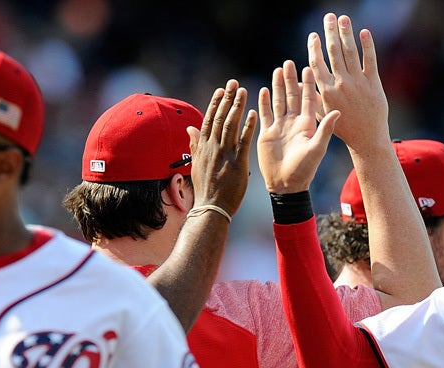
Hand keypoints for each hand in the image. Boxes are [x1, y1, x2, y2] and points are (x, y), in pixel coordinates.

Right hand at [187, 79, 256, 216]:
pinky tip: (254, 113)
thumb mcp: (196, 164)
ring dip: (237, 106)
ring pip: (230, 124)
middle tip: (234, 83)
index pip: (209, 119)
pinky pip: (243, 140)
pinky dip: (248, 126)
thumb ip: (194, 144)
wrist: (211, 208)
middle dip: (227, 98)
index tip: (221, 90)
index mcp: (203, 147)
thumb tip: (189, 128)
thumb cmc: (206, 189)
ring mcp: (224, 153)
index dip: (215, 103)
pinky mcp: (237, 162)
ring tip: (244, 91)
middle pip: (219, 117)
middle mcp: (212, 147)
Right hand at [256, 60, 339, 193]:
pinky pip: (265, 114)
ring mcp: (280, 127)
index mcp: (307, 124)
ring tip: (278, 70)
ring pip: (279, 101)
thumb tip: (338, 112)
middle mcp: (294, 122)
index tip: (308, 66)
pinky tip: (263, 89)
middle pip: (292, 96)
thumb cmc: (304, 169)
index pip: (308, 99)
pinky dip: (264, 102)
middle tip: (290, 62)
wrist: (286, 184)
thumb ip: (325, 129)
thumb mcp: (317, 148)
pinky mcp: (267, 133)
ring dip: (278, 86)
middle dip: (291, 79)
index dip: (308, 84)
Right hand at [308, 13, 389, 151]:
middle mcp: (341, 84)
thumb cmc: (342, 127)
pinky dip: (368, 45)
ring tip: (343, 18)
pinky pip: (370, 60)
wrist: (367, 138)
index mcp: (326, 91)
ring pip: (350, 53)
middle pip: (334, 52)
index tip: (313, 36)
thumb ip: (311, 96)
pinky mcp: (374, 83)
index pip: (317, 63)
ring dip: (346, 33)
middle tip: (329, 17)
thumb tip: (296, 83)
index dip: (314, 48)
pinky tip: (364, 32)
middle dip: (330, 32)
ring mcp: (358, 82)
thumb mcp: (322, 114)